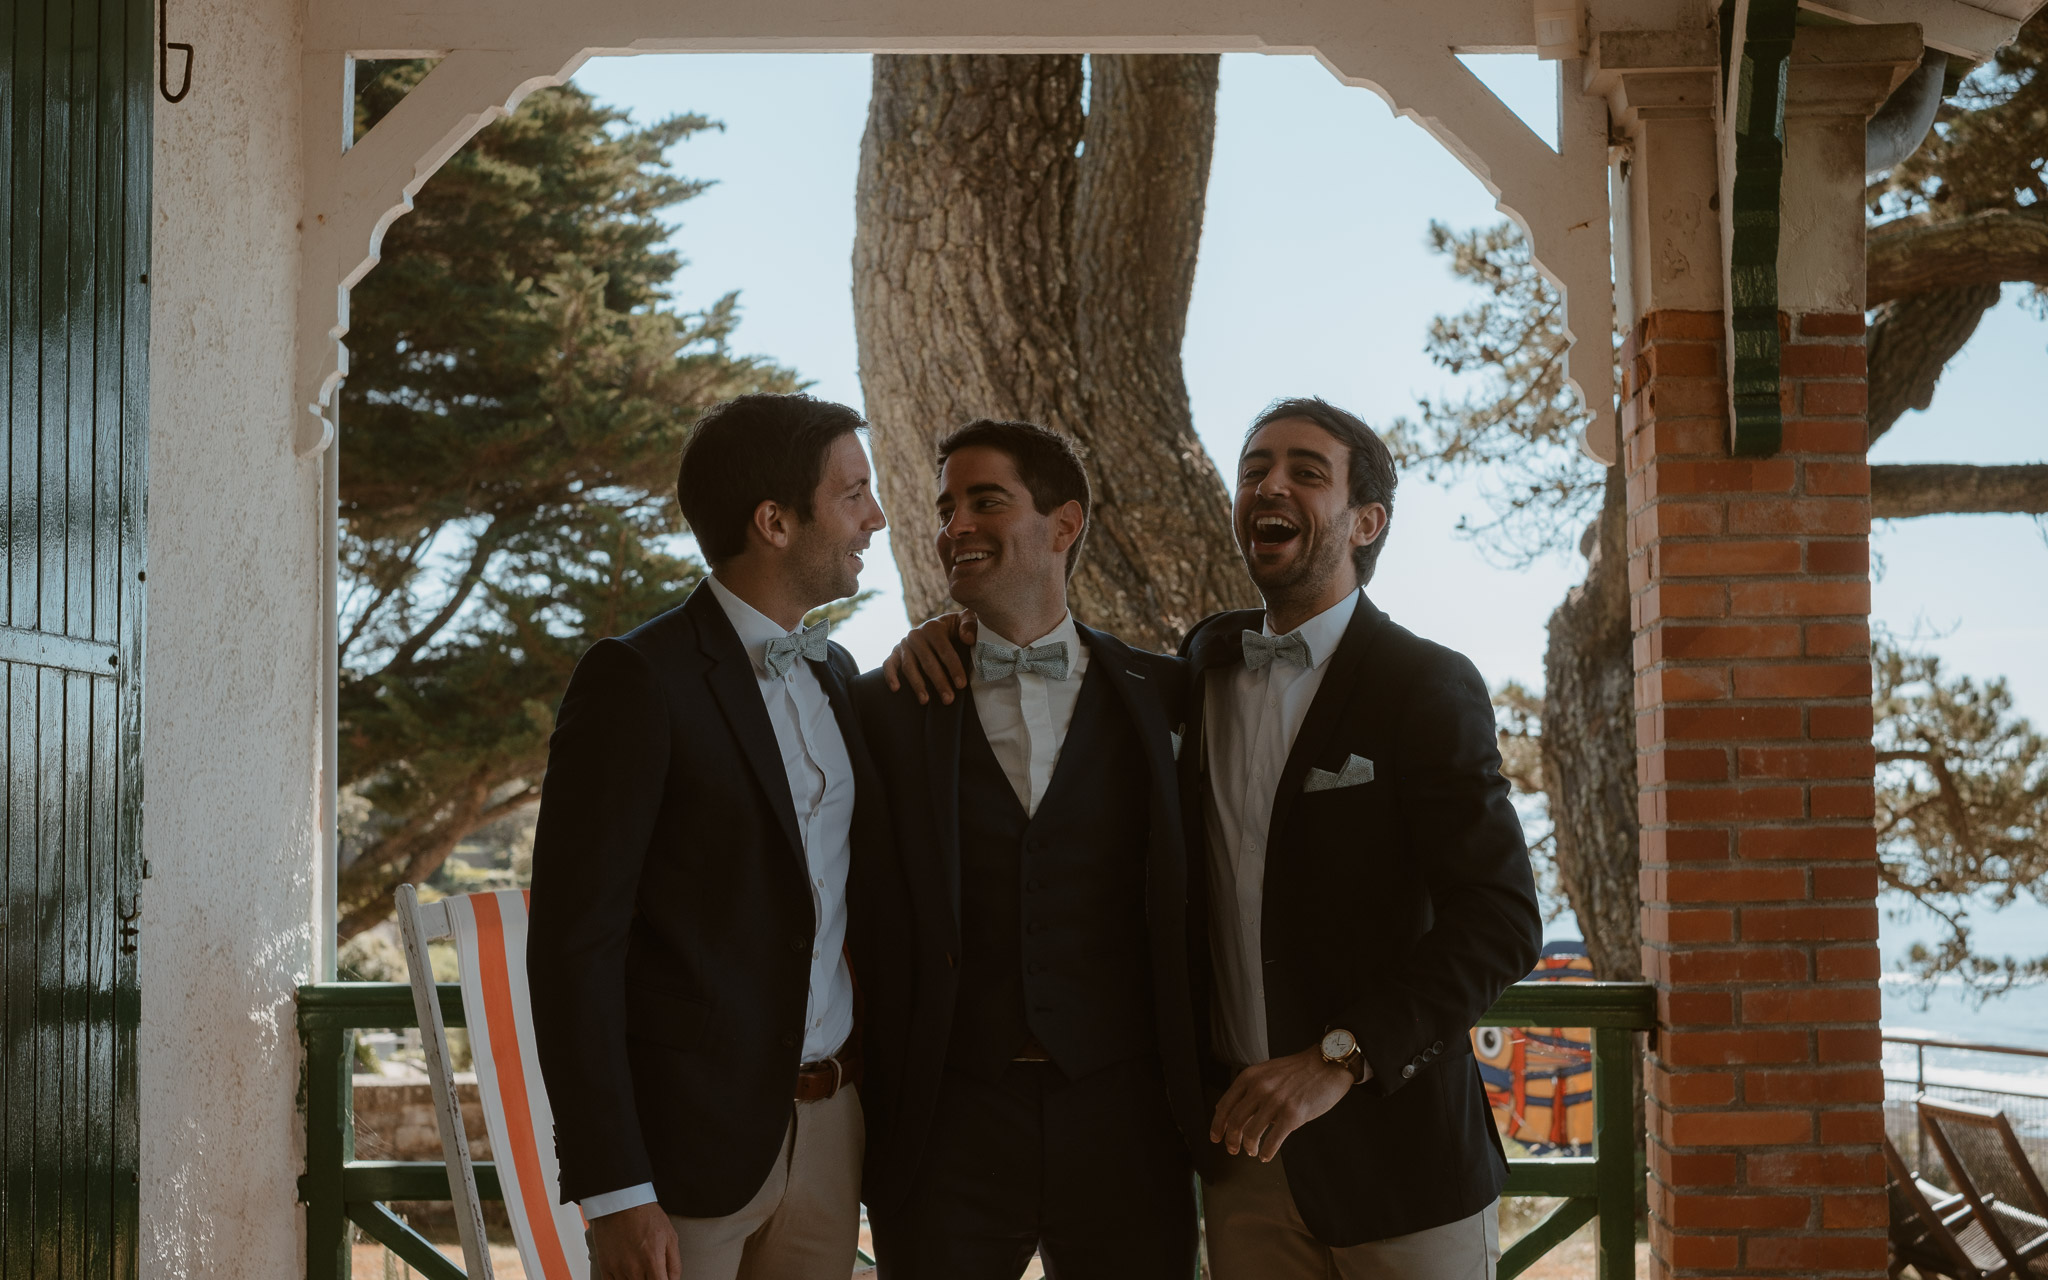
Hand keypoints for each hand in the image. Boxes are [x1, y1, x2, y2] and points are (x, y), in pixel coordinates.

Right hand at [588, 1201, 678, 1279]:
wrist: (620, 1202)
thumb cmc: (648, 1217)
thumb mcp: (670, 1236)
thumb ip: (674, 1264)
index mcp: (652, 1260)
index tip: (662, 1278)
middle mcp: (634, 1267)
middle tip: (651, 1270)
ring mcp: (618, 1268)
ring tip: (639, 1267)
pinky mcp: (605, 1265)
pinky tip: (626, 1272)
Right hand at [882, 610, 978, 703]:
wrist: (938, 627)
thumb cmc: (955, 628)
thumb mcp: (965, 621)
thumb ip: (969, 625)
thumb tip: (969, 639)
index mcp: (933, 627)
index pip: (944, 650)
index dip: (953, 668)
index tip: (961, 685)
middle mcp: (916, 635)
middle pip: (928, 662)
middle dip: (939, 682)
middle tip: (948, 699)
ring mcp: (904, 644)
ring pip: (909, 667)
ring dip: (917, 685)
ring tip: (925, 701)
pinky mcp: (895, 652)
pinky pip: (889, 664)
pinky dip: (890, 676)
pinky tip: (896, 689)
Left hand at [1209, 1047, 1358, 1161]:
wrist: (1327, 1064)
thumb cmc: (1299, 1070)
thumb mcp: (1268, 1072)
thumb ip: (1251, 1090)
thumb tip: (1236, 1115)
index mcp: (1250, 1077)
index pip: (1224, 1105)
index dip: (1217, 1125)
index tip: (1216, 1137)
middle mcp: (1260, 1088)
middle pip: (1234, 1122)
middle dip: (1231, 1140)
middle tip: (1233, 1149)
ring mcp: (1276, 1102)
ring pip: (1251, 1133)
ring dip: (1249, 1147)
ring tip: (1252, 1151)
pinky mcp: (1293, 1115)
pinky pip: (1272, 1141)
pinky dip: (1266, 1152)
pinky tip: (1266, 1155)